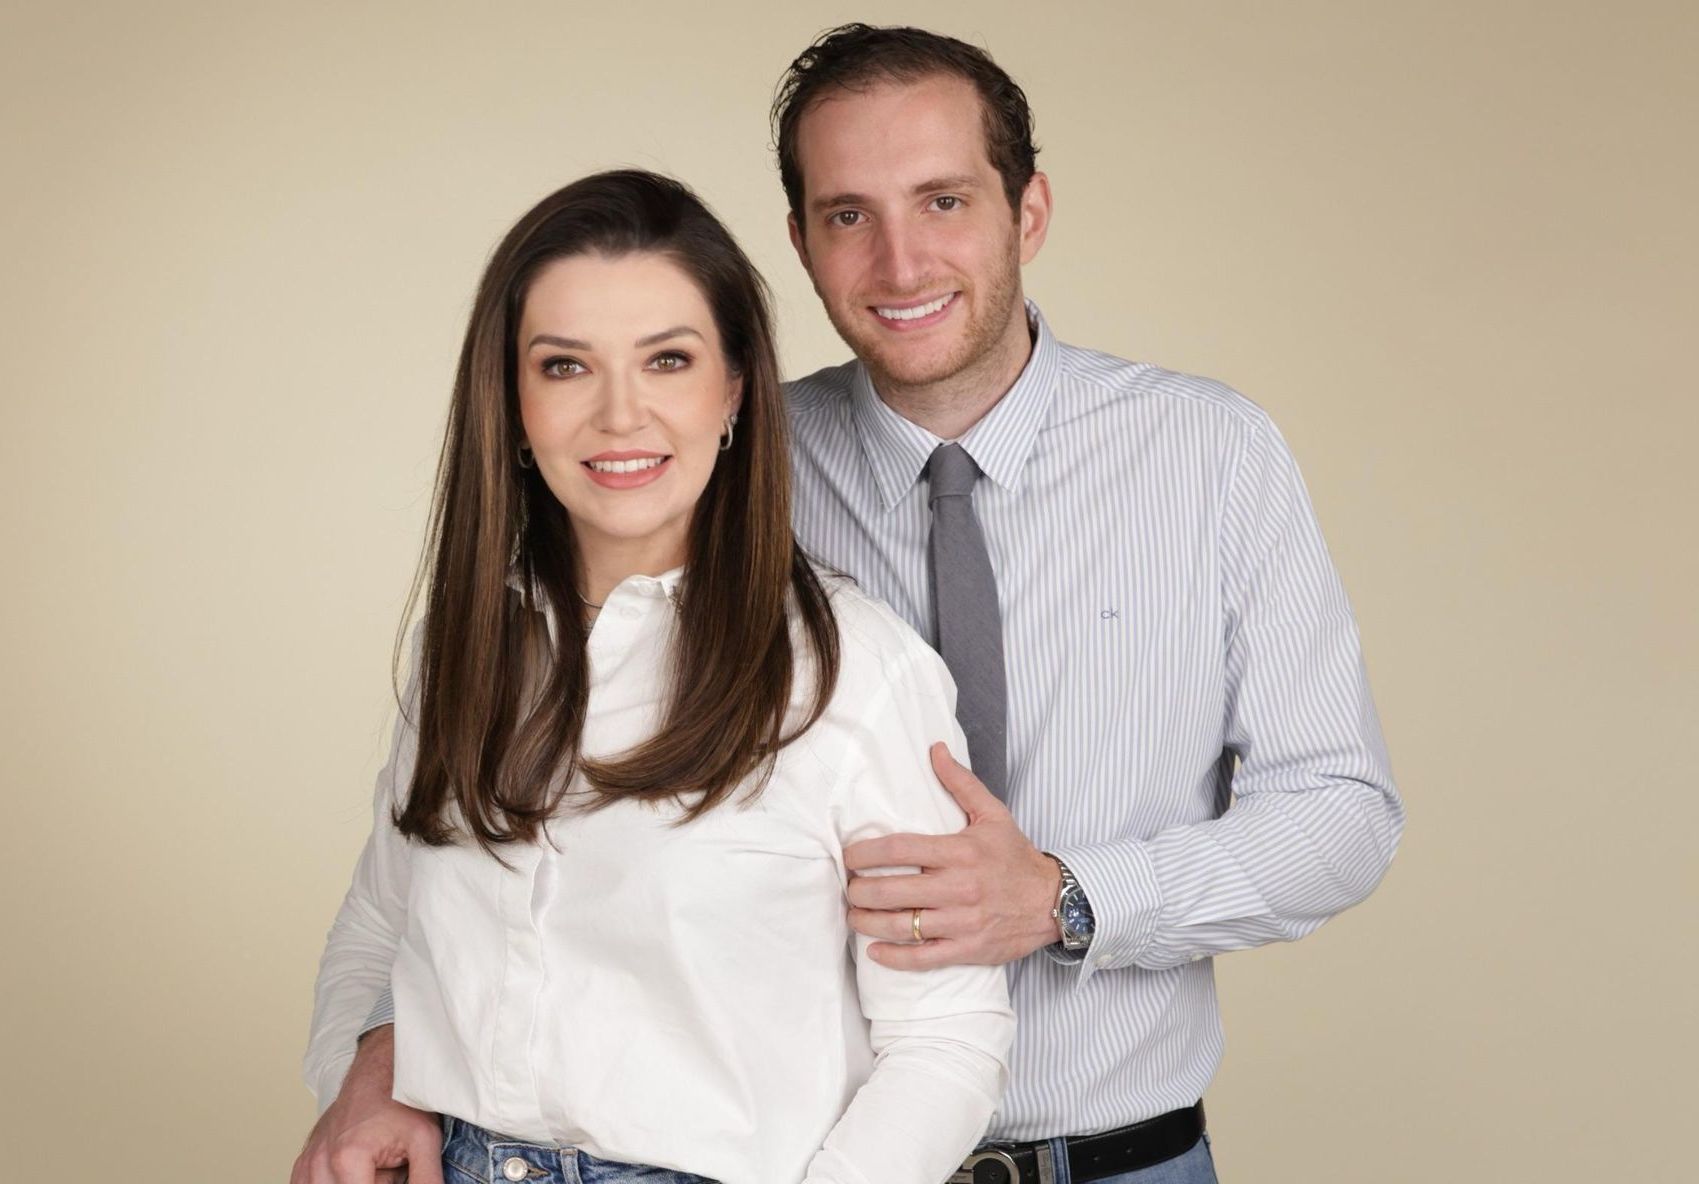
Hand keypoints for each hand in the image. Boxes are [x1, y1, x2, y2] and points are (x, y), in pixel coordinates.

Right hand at [290, 1025, 442, 1183]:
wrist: (380, 1070)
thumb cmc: (401, 1100)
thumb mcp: (425, 1140)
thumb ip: (426, 1180)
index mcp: (347, 1158)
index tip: (397, 1174)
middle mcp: (319, 1162)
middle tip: (390, 1166)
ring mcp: (308, 1162)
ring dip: (355, 1182)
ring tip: (375, 1166)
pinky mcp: (304, 1163)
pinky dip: (335, 1182)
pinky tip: (357, 1171)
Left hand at [844, 743, 1061, 968]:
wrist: (1054, 900)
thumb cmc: (1017, 856)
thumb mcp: (993, 814)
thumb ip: (960, 783)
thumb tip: (935, 749)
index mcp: (960, 852)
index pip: (899, 849)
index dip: (866, 853)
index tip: (849, 856)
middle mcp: (959, 887)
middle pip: (893, 890)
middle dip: (860, 891)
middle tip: (849, 888)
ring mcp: (963, 922)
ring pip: (902, 926)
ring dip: (868, 923)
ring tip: (854, 916)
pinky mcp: (969, 949)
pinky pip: (923, 958)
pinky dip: (894, 957)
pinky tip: (875, 951)